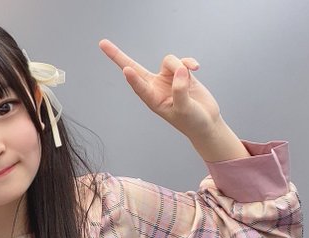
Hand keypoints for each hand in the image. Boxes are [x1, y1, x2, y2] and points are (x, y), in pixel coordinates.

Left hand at [99, 39, 221, 140]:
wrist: (206, 122)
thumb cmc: (191, 121)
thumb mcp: (184, 109)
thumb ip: (180, 90)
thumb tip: (181, 70)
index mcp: (152, 99)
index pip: (138, 86)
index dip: (132, 78)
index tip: (125, 71)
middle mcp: (156, 87)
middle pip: (134, 67)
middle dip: (118, 56)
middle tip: (102, 43)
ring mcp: (168, 79)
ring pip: (168, 61)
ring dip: (179, 66)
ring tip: (190, 75)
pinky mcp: (182, 74)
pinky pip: (182, 61)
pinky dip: (189, 62)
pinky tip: (196, 68)